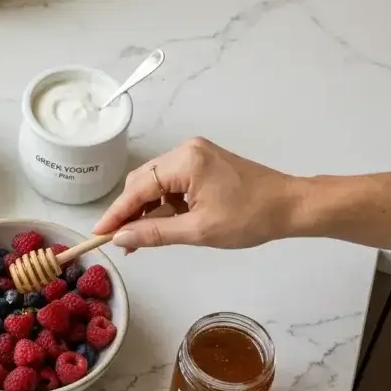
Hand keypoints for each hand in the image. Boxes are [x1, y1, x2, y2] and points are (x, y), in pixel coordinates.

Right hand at [93, 137, 297, 250]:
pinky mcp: (203, 162)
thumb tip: (121, 239)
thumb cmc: (250, 218)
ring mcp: (195, 154)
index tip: (99, 233)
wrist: (291, 206)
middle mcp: (186, 150)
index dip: (116, 213)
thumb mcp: (198, 230)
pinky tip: (163, 223)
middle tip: (120, 240)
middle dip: (129, 211)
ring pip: (156, 182)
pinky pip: (171, 181)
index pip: (138, 188)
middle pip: (142, 181)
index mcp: (185, 161)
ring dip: (147, 209)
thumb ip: (154, 233)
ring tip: (141, 238)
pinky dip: (164, 203)